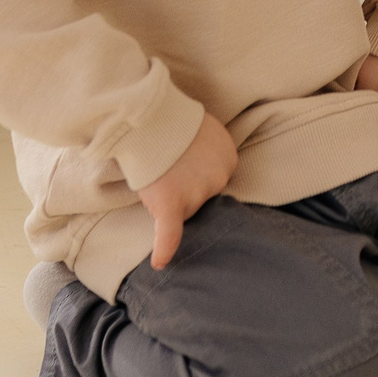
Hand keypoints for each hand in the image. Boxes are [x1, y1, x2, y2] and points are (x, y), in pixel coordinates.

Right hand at [138, 111, 236, 269]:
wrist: (148, 113)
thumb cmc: (172, 118)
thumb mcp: (204, 128)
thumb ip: (209, 149)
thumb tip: (200, 164)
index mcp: (229, 158)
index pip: (213, 180)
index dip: (195, 174)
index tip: (182, 163)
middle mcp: (219, 179)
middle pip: (201, 196)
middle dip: (185, 186)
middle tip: (167, 167)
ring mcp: (197, 194)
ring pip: (183, 209)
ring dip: (168, 199)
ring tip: (154, 175)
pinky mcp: (171, 205)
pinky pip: (170, 233)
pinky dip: (165, 248)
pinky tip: (159, 263)